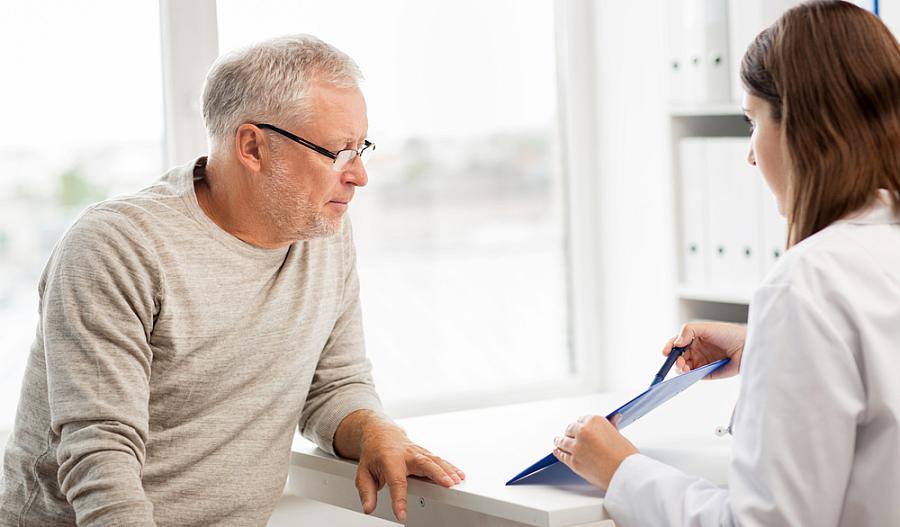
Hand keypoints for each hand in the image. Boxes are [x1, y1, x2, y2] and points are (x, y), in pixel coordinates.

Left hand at [336, 412, 464, 522]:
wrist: (380, 433)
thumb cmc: (373, 453)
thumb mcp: (363, 472)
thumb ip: (366, 492)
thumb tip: (369, 508)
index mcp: (389, 460)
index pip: (396, 482)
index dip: (399, 499)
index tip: (402, 514)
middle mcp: (406, 454)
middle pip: (423, 464)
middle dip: (436, 474)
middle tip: (447, 486)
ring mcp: (417, 452)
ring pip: (435, 460)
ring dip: (447, 471)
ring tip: (456, 483)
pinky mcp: (424, 453)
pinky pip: (439, 460)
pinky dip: (450, 467)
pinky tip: (459, 475)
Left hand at [553, 415, 637, 490]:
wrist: (626, 475)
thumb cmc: (626, 456)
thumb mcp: (619, 436)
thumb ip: (611, 427)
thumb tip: (614, 418)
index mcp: (594, 421)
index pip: (582, 419)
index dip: (582, 424)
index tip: (581, 427)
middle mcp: (583, 431)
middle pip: (570, 429)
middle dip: (571, 432)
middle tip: (570, 434)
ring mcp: (576, 447)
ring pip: (562, 441)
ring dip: (560, 441)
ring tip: (558, 441)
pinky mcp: (573, 462)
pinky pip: (561, 455)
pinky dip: (558, 452)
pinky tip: (557, 451)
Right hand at [661, 321, 746, 378]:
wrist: (746, 346)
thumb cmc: (729, 334)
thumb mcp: (705, 327)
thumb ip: (687, 331)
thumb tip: (675, 343)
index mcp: (694, 339)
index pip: (676, 343)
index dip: (669, 347)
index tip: (665, 352)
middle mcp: (696, 351)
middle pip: (677, 357)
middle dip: (673, 360)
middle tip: (677, 361)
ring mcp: (701, 362)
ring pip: (683, 367)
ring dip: (679, 368)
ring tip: (683, 367)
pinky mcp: (707, 373)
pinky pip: (693, 376)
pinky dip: (687, 375)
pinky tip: (688, 372)